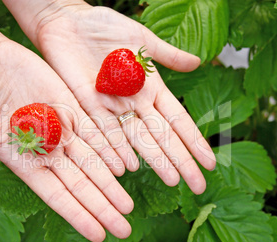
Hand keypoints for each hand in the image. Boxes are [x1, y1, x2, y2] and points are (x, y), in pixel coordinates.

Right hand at [0, 38, 132, 241]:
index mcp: (28, 163)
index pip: (59, 196)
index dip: (79, 215)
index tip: (99, 235)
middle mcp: (50, 152)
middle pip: (82, 184)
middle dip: (103, 206)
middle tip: (124, 228)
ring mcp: (63, 130)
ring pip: (94, 161)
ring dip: (112, 183)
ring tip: (128, 206)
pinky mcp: (72, 108)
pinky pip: (97, 130)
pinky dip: (112, 148)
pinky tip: (127, 164)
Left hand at [6, 1, 216, 193]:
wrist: (67, 21)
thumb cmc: (103, 27)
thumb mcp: (141, 40)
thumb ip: (167, 55)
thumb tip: (198, 63)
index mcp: (149, 87)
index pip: (177, 120)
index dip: (194, 141)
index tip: (210, 162)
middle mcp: (133, 102)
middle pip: (161, 136)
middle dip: (180, 160)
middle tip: (197, 185)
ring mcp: (111, 106)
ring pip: (136, 139)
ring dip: (153, 161)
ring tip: (171, 181)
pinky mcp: (86, 105)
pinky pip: (103, 131)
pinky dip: (115, 149)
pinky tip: (128, 167)